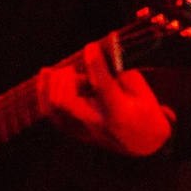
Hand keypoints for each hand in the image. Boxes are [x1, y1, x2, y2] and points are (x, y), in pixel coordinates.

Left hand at [42, 41, 172, 155]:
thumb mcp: (143, 92)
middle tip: (78, 70)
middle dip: (68, 77)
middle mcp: (97, 126)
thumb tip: (102, 51)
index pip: (102, 87)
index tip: (92, 47)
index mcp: (120, 116)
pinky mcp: (73, 132)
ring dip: (58, 82)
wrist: (144, 144)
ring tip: (72, 75)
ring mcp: (82, 132)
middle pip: (67, 100)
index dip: (95, 63)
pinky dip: (44, 90)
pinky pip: (49, 111)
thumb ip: (121, 72)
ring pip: (54, 105)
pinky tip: (48, 74)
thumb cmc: (145, 113)